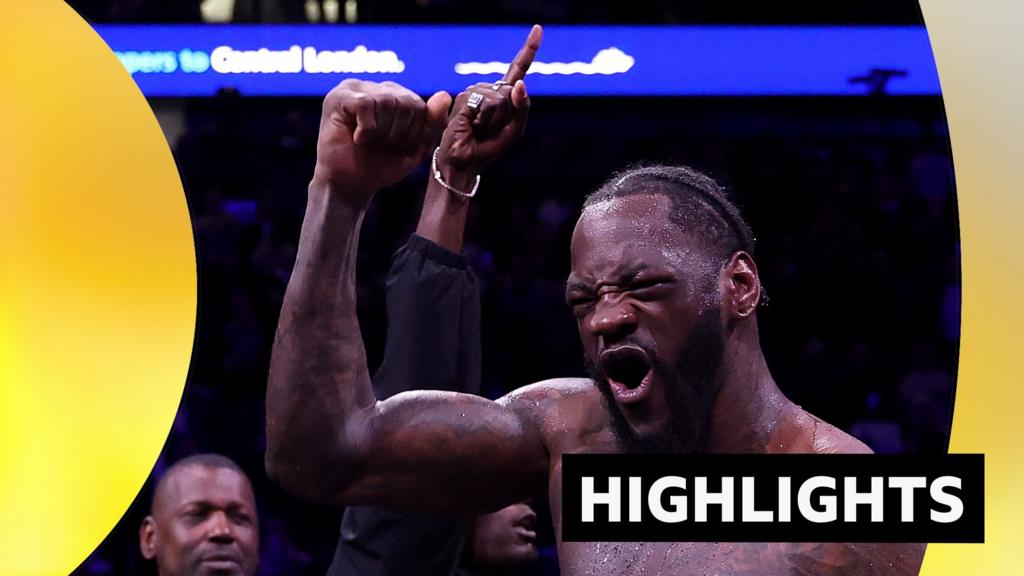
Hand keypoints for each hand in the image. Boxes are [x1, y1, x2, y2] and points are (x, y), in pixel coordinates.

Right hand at [313, 79, 450, 206]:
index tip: (395, 146)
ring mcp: (357, 88)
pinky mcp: (340, 96)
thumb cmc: (380, 166)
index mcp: (398, 96)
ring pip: (387, 102)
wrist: (350, 186)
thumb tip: (445, 95)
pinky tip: (357, 138)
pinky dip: (366, 129)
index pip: (421, 106)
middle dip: (398, 133)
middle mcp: (378, 87)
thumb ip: (432, 123)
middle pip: (407, 102)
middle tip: (380, 144)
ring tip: (368, 141)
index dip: (413, 134)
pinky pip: (366, 104)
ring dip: (381, 132)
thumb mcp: (415, 148)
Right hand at [437, 25, 541, 180]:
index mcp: (502, 94)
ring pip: (501, 98)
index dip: (529, 49)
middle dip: (508, 115)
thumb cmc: (488, 147)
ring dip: (495, 119)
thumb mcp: (515, 130)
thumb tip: (519, 83)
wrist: (465, 162)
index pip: (518, 68)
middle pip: (512, 91)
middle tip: (490, 129)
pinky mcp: (464, 99)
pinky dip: (486, 120)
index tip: (539, 29)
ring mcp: (474, 92)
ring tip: (480, 128)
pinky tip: (473, 125)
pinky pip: (488, 105)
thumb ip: (522, 107)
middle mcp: (487, 89)